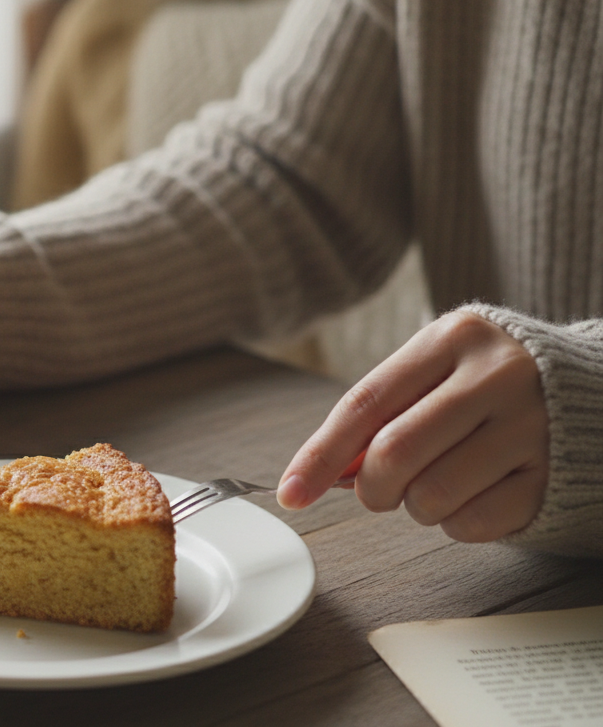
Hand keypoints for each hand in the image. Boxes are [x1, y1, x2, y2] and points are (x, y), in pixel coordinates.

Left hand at [277, 311, 549, 541]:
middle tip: (379, 490)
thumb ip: (379, 414)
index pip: (365, 404)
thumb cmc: (487, 385)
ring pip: (432, 495)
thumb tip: (318, 474)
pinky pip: (474, 524)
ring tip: (437, 482)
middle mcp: (499, 376)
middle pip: (394, 454)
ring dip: (416, 506)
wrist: (594, 392)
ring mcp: (534, 427)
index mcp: (454, 338)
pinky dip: (457, 523)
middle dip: (371, 488)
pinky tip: (476, 492)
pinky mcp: (554, 475)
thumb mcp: (436, 372)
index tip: (289, 494)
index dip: (319, 455)